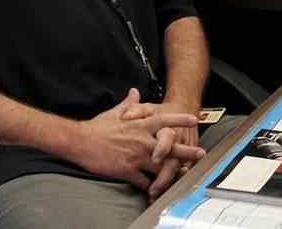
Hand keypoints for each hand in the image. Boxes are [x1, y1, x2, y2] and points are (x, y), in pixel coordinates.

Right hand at [72, 89, 204, 189]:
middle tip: (201, 153)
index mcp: (140, 125)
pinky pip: (144, 181)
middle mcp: (142, 140)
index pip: (165, 119)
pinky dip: (151, 186)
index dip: (181, 120)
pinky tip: (156, 189)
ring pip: (161, 166)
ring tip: (182, 176)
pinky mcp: (127, 171)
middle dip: (187, 150)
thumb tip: (135, 91)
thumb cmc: (98, 126)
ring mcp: (136, 156)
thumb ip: (130, 103)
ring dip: (172, 172)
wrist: (80, 141)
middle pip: (170, 146)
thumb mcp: (116, 112)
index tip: (195, 119)